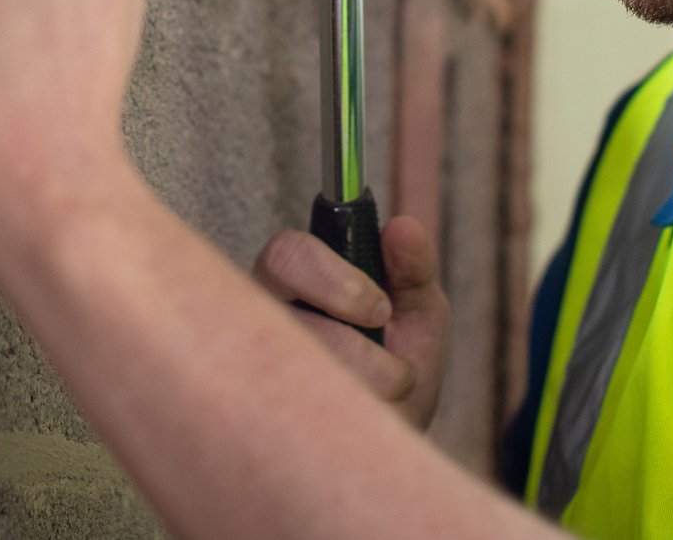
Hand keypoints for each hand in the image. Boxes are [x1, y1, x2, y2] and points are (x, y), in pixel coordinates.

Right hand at [252, 215, 450, 428]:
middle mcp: (263, 320)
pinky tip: (362, 426)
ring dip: (362, 389)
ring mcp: (255, 371)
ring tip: (384, 401)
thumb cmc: (397, 364)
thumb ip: (413, 269)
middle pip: (279, 317)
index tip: (380, 309)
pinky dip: (351, 424)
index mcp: (296, 282)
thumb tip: (402, 227)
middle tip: (388, 367)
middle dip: (346, 340)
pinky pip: (300, 418)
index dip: (332, 278)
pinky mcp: (262, 419)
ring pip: (296, 369)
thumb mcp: (417, 312)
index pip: (286, 255)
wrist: (389, 446)